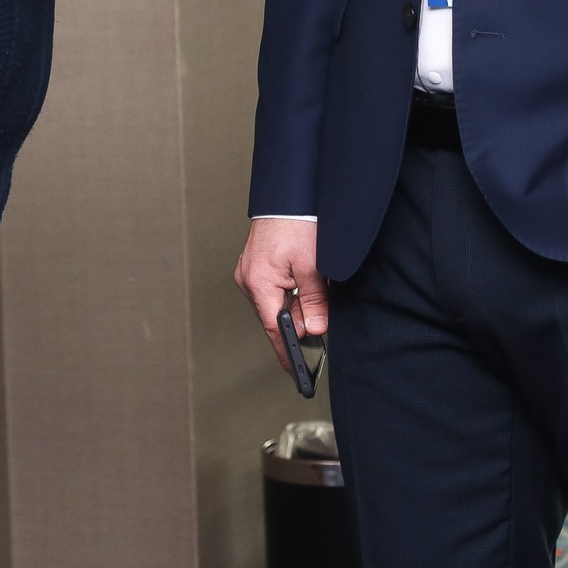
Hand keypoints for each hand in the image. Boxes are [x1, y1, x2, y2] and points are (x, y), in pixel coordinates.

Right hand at [235, 217, 327, 376]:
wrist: (288, 194)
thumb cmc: (297, 223)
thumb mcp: (312, 266)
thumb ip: (314, 302)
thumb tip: (315, 330)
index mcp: (259, 283)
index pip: (273, 330)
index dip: (287, 353)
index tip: (298, 373)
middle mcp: (248, 280)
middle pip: (275, 316)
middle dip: (298, 324)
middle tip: (319, 329)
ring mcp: (250, 272)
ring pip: (275, 302)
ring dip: (296, 305)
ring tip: (314, 292)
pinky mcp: (256, 265)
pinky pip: (273, 289)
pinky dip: (289, 293)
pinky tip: (304, 284)